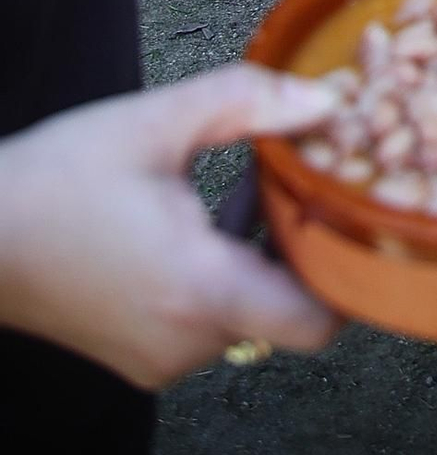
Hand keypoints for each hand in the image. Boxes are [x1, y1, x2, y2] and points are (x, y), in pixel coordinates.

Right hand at [0, 67, 338, 387]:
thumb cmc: (58, 179)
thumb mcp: (158, 121)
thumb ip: (249, 102)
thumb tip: (329, 98)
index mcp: (201, 291)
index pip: (318, 321)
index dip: (351, 269)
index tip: (359, 212)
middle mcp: (187, 341)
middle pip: (288, 308)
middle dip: (305, 242)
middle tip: (315, 177)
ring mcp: (161, 356)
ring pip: (250, 309)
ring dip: (264, 250)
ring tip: (262, 178)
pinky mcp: (140, 353)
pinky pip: (212, 316)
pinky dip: (226, 268)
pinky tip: (214, 205)